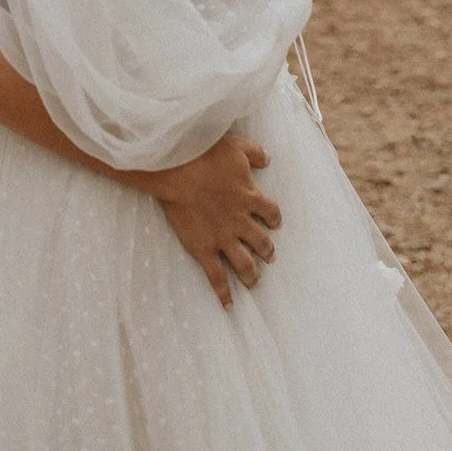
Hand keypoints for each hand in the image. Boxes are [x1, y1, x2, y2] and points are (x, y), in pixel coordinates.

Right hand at [155, 134, 280, 308]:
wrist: (177, 169)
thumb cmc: (205, 154)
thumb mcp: (237, 147)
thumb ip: (255, 154)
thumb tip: (268, 159)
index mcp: (251, 197)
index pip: (271, 213)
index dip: (274, 219)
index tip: (273, 222)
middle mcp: (241, 221)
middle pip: (262, 242)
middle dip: (267, 250)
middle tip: (268, 255)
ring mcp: (224, 237)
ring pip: (246, 264)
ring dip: (252, 274)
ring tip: (255, 281)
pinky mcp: (204, 248)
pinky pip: (217, 276)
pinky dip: (224, 293)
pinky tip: (229, 305)